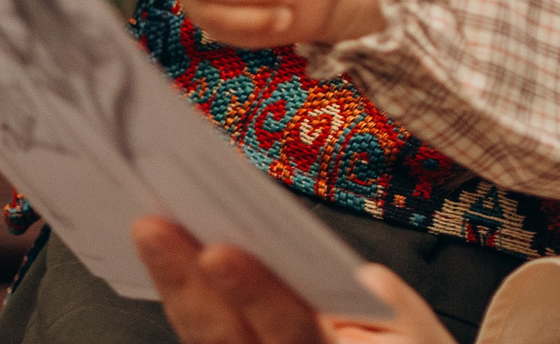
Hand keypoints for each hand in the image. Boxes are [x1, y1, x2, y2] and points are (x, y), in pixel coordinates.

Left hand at [133, 218, 454, 343]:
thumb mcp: (408, 322)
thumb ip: (368, 293)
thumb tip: (309, 254)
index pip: (289, 328)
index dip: (251, 290)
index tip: (218, 252)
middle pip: (223, 337)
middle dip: (184, 280)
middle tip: (152, 227)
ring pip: (202, 339)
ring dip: (173, 285)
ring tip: (151, 231)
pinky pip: (205, 336)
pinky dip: (182, 296)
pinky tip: (166, 257)